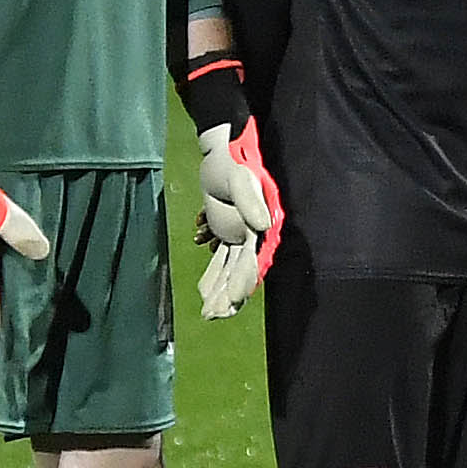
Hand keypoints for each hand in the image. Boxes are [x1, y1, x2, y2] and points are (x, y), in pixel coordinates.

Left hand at [192, 119, 282, 318]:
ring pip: (231, 271)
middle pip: (243, 271)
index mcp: (262, 224)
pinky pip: (221, 262)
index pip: (255, 258)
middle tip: (214, 315)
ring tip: (207, 314)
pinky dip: (213, 278)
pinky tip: (204, 294)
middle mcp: (254, 235)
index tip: (236, 297)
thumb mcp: (242, 178)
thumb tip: (262, 227)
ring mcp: (241, 237)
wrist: (223, 152)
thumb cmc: (234, 161)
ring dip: (221, 292)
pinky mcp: (228, 234)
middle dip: (230, 295)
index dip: (245, 279)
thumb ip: (251, 202)